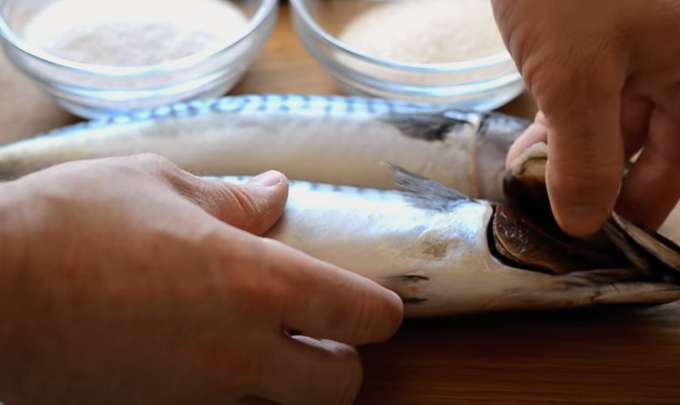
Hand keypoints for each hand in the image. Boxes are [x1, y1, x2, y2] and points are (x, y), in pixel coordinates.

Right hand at [0, 155, 402, 403]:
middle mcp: (240, 350)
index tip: (377, 303)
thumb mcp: (161, 186)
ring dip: (293, 378)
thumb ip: (233, 199)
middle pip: (339, 384)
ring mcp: (201, 393)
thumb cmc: (71, 224)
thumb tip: (274, 193)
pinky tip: (211, 348)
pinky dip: (240, 387)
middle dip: (344, 359)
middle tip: (321, 326)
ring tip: (265, 336)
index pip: (361, 313)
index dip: (382, 310)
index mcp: (254, 282)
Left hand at [492, 0, 679, 235]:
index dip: (646, 204)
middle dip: (604, 180)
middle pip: (655, 140)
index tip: (606, 239)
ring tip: (534, 186)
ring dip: (574, 154)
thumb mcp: (574, 80)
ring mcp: (641, 42)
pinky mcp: (603, 33)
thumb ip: (585, 158)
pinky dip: (563, 121)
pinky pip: (591, 91)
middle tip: (563, 216)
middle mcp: (676, 54)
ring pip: (617, 117)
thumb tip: (584, 223)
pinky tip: (531, 148)